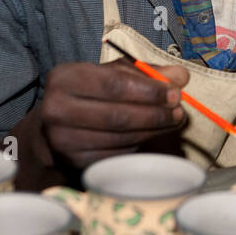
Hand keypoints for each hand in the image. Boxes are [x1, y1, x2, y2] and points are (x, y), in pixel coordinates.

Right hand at [25, 60, 188, 176]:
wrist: (58, 124)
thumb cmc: (92, 92)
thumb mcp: (114, 74)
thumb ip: (147, 73)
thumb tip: (180, 76)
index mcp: (64, 77)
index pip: (114, 84)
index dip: (149, 90)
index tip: (175, 93)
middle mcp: (55, 109)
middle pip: (117, 115)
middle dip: (155, 114)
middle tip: (179, 111)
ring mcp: (62, 139)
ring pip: (120, 137)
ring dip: (152, 130)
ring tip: (172, 122)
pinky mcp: (74, 161)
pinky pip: (116, 154)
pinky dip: (138, 144)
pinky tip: (149, 134)